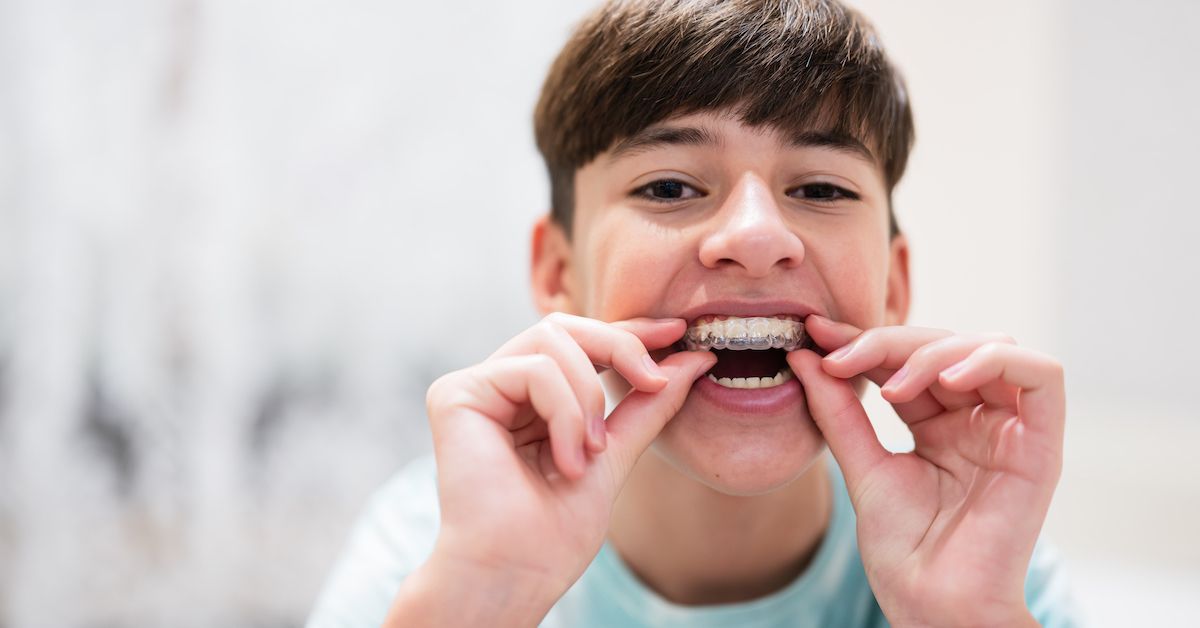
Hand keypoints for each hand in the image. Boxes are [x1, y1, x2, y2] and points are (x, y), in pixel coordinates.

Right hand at [420, 313, 714, 617]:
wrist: (517, 573)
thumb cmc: (554, 533)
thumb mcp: (616, 455)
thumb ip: (647, 405)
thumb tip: (694, 359)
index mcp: (530, 399)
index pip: (580, 343)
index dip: (628, 332)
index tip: (679, 332)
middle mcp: (498, 386)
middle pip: (564, 326)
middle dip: (619, 346)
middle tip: (653, 382)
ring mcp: (475, 387)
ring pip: (552, 339)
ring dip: (588, 397)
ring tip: (591, 453)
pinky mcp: (456, 394)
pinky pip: (533, 369)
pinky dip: (564, 412)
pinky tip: (566, 459)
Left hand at [787, 316, 1063, 626]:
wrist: (930, 604)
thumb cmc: (903, 550)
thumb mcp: (860, 465)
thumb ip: (837, 410)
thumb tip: (803, 354)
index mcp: (938, 424)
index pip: (906, 358)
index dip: (864, 340)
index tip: (815, 336)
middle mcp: (977, 420)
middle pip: (944, 344)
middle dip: (888, 341)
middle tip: (840, 357)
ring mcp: (1010, 429)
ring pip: (989, 346)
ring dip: (933, 351)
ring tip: (890, 385)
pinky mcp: (1041, 444)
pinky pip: (1041, 375)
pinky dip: (993, 360)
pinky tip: (946, 379)